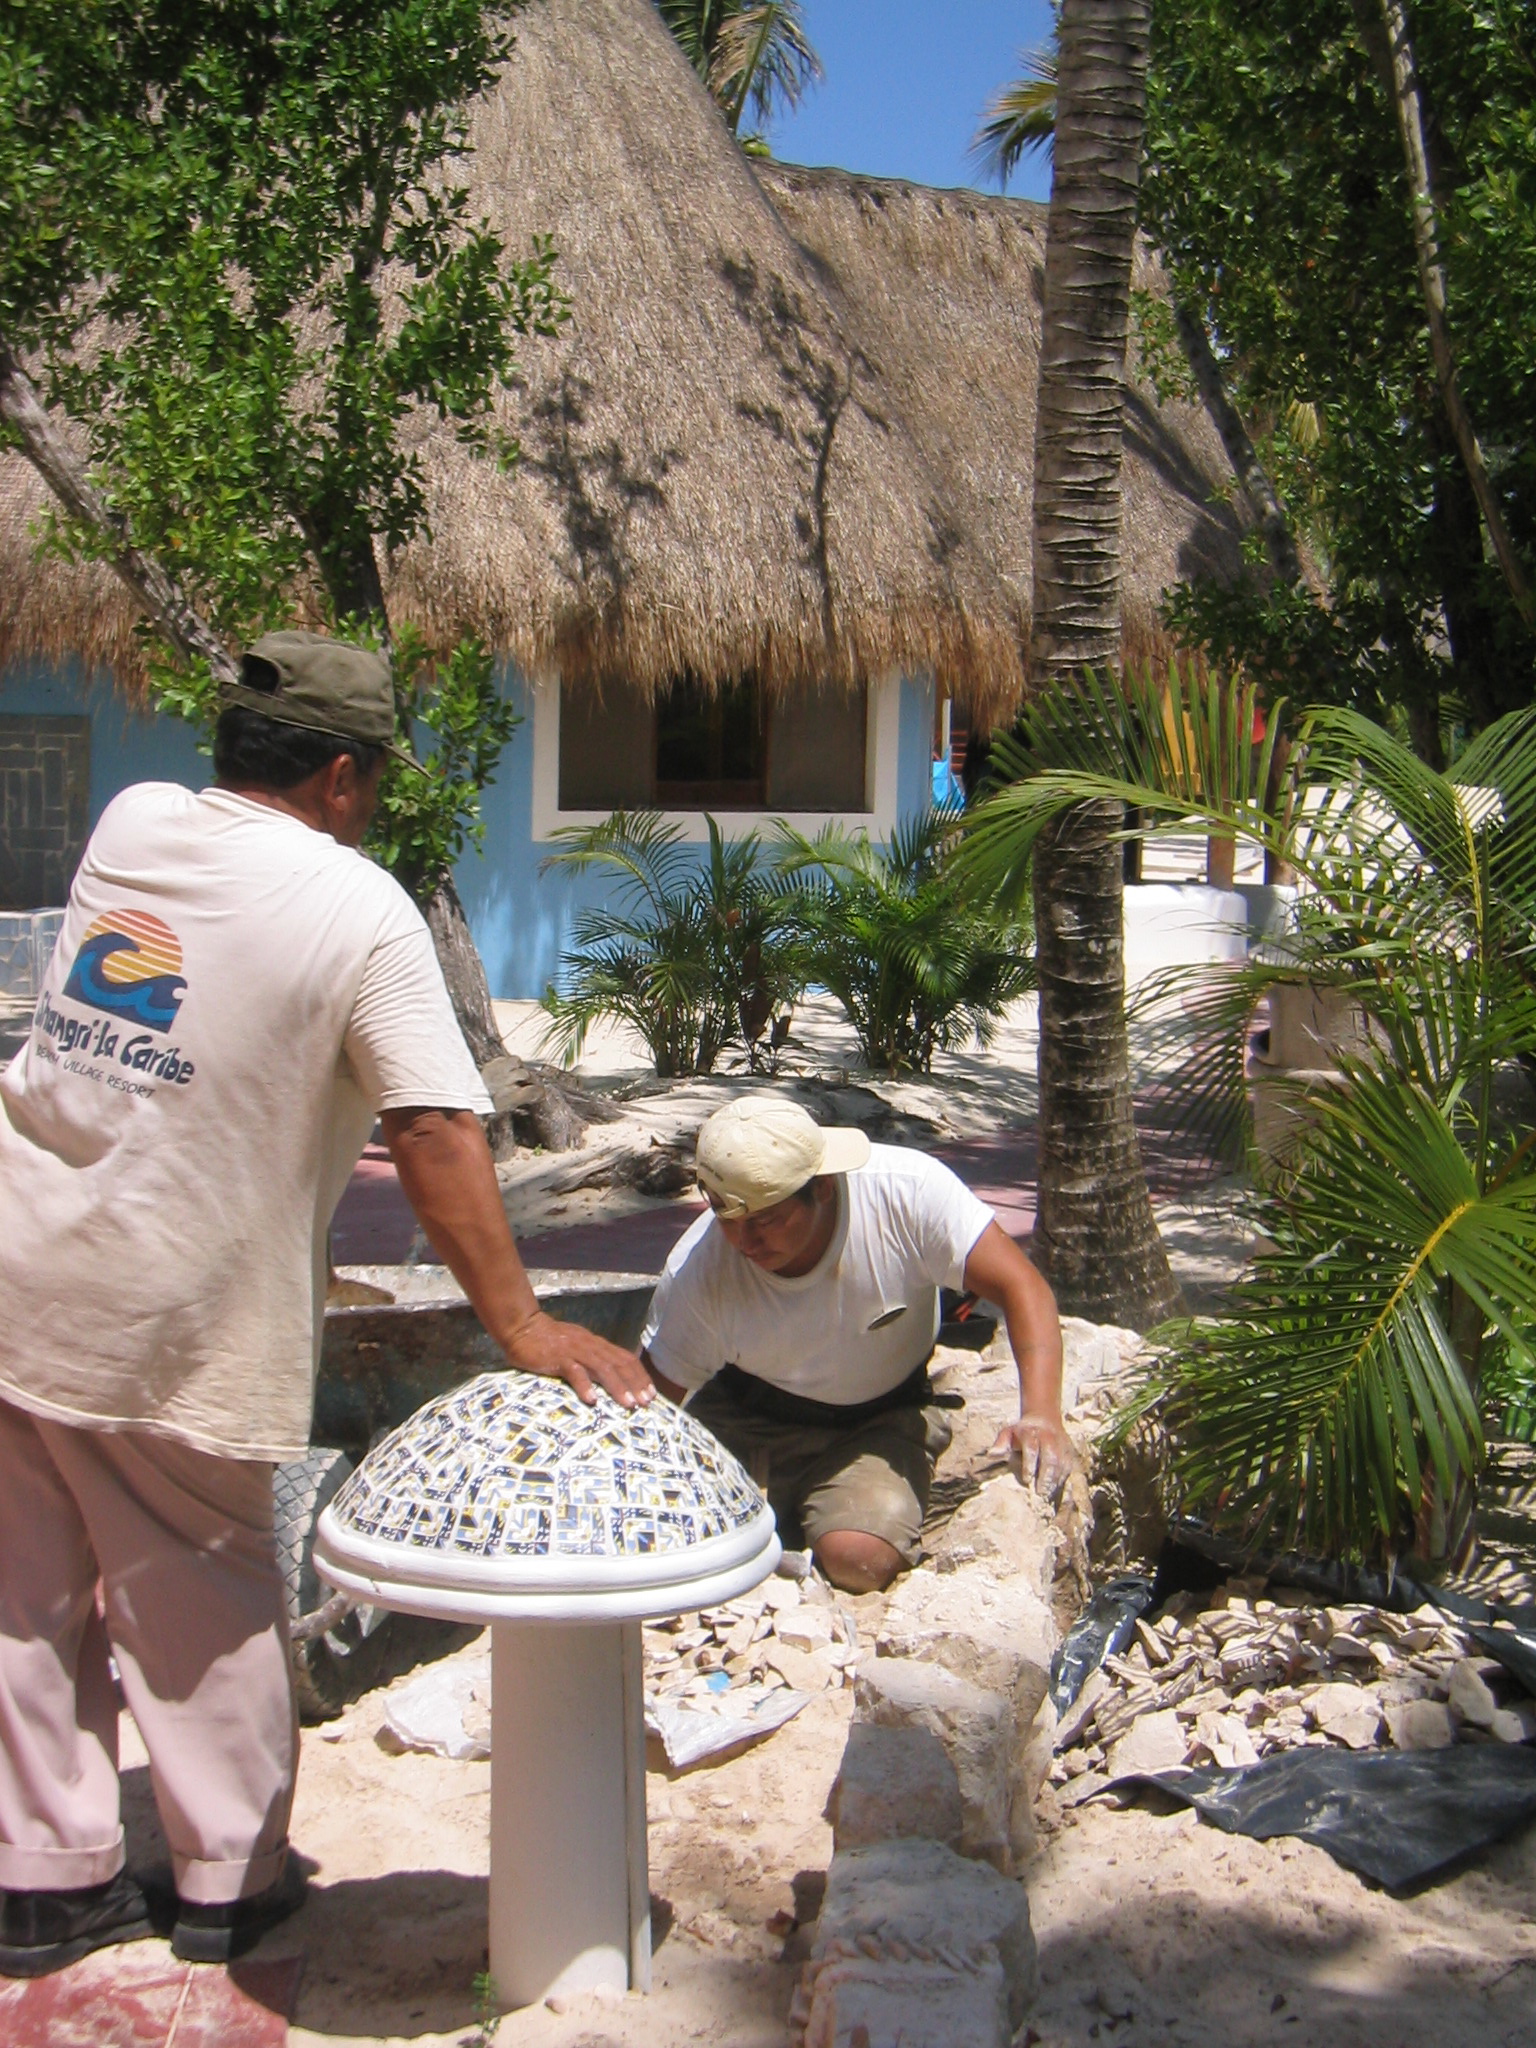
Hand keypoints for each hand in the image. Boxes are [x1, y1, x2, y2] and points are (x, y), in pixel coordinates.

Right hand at [502, 1311, 656, 1409]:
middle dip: (635, 1383)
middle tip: (646, 1402)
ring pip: (602, 1368)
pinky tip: (592, 1400)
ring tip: (628, 1404)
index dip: (640, 1376)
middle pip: (619, 1364)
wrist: (523, 1327)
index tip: (651, 1394)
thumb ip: (592, 1360)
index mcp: (597, 1345)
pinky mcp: (558, 1358)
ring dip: (617, 1387)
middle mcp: (591, 1346)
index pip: (625, 1358)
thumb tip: (611, 1378)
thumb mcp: (577, 1348)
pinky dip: (584, 1385)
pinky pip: (574, 1371)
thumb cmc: (550, 1342)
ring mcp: (575, 1351)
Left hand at [990, 1412, 1074, 1500]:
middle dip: (1046, 1476)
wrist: (1043, 1419)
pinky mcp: (1068, 1450)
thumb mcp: (1008, 1433)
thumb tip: (991, 1454)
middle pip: (1050, 1458)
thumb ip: (1000, 1444)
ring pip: (1061, 1463)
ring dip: (1055, 1480)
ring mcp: (1060, 1444)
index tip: (1026, 1480)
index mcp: (1030, 1433)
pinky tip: (1055, 1488)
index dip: (1029, 1465)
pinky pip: (1068, 1465)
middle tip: (1040, 1493)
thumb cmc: (1021, 1432)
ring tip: (1047, 1494)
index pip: (1032, 1449)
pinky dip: (1062, 1478)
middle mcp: (1048, 1437)